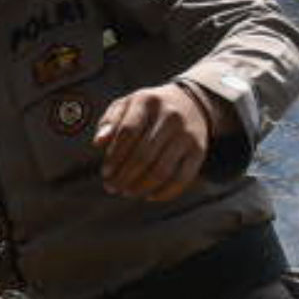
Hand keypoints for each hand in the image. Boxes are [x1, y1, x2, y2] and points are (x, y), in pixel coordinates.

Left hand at [90, 82, 216, 201]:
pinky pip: (181, 178)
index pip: (127, 132)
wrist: (190, 103)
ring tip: (127, 192)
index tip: (105, 173)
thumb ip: (110, 121)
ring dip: (141, 187)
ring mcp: (187, 135)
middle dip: (123, 177)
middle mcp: (170, 117)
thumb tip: (99, 142)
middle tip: (112, 187)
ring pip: (161, 170)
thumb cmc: (149, 108)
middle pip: (143, 155)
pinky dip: (164, 192)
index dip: (114, 157)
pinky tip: (149, 196)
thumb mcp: (127, 104)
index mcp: (147, 101)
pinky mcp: (199, 151)